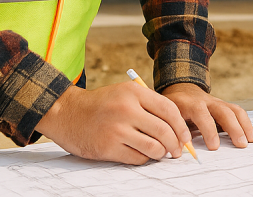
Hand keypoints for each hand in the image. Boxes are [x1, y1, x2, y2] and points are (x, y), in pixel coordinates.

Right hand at [36, 82, 191, 164]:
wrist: (67, 113)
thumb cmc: (101, 104)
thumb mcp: (124, 93)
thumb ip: (148, 105)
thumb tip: (176, 127)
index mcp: (133, 92)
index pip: (169, 109)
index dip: (181, 126)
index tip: (185, 136)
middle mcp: (126, 109)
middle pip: (164, 130)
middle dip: (175, 144)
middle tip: (177, 151)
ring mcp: (116, 129)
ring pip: (153, 147)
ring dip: (161, 153)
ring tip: (160, 153)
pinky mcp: (108, 147)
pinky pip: (137, 158)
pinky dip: (144, 159)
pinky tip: (142, 154)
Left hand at [162, 83, 252, 149]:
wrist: (181, 90)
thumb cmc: (173, 107)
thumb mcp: (167, 116)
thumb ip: (172, 130)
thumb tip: (178, 149)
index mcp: (190, 103)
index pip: (201, 114)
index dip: (209, 130)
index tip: (214, 147)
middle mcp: (207, 101)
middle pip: (223, 111)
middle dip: (234, 128)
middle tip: (240, 144)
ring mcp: (218, 102)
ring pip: (234, 110)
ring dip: (244, 125)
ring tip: (250, 141)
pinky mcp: (225, 107)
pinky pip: (238, 112)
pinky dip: (246, 123)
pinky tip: (251, 136)